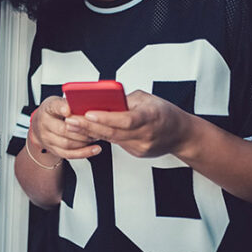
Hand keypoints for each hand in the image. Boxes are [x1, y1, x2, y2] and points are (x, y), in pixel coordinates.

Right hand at [30, 96, 102, 159]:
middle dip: (82, 129)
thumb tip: (87, 103)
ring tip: (97, 136)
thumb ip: (70, 103)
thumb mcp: (59, 102)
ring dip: (84, 141)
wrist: (40, 125)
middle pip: (62, 129)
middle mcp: (45, 124)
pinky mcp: (53, 150)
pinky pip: (69, 154)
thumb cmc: (54, 112)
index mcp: (47, 109)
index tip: (69, 110)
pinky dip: (84, 153)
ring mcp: (47, 139)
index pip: (54, 107)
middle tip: (95, 127)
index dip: (62, 108)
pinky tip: (95, 149)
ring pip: (67, 144)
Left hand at [65, 90, 194, 158]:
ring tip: (72, 125)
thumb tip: (104, 99)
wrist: (181, 134)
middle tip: (70, 120)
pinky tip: (86, 132)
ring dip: (90, 132)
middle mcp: (146, 134)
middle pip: (114, 133)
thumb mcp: (148, 99)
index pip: (126, 120)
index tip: (88, 113)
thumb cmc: (164, 112)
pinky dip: (102, 136)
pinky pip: (117, 143)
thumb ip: (126, 100)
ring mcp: (142, 147)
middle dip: (89, 127)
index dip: (106, 118)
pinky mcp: (137, 153)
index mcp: (151, 117)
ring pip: (112, 140)